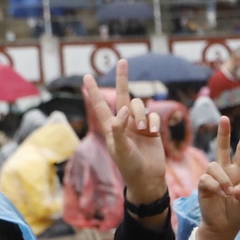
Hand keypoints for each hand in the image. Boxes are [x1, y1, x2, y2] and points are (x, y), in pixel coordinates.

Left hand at [82, 60, 166, 206]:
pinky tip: (152, 134)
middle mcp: (123, 123)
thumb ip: (118, 128)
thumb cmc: (129, 166)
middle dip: (122, 79)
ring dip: (141, 114)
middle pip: (122, 95)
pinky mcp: (152, 129)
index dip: (93, 91)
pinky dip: (152, 122)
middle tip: (122, 61)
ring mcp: (138, 125)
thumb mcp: (120, 148)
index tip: (87, 77)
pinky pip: (152, 115)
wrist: (148, 178)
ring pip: (140, 105)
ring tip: (142, 129)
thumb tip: (124, 108)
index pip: (100, 105)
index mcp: (110, 127)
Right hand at [191, 119, 239, 239]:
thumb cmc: (238, 214)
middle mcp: (225, 172)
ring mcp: (213, 178)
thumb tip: (237, 188)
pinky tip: (220, 194)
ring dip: (222, 179)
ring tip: (228, 192)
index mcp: (239, 173)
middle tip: (225, 118)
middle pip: (222, 148)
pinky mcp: (203, 186)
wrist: (224, 228)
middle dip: (224, 133)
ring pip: (213, 165)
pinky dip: (215, 186)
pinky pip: (206, 179)